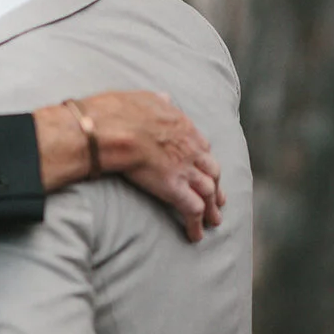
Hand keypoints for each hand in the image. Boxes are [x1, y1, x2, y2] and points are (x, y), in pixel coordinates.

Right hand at [81, 91, 224, 243]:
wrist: (115, 128)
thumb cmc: (122, 111)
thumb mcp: (145, 98)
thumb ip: (159, 101)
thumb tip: (165, 98)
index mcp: (185, 128)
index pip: (203, 148)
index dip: (205, 162)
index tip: (206, 171)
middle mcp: (191, 149)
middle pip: (212, 171)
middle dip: (216, 187)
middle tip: (218, 200)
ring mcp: (185, 169)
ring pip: (208, 192)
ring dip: (212, 209)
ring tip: (214, 222)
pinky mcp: (175, 188)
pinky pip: (193, 210)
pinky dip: (196, 224)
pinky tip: (195, 236)